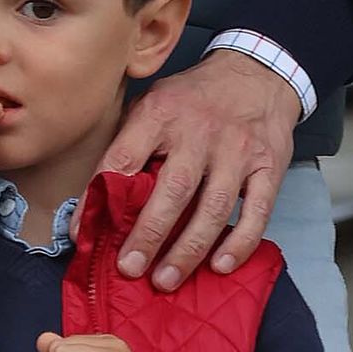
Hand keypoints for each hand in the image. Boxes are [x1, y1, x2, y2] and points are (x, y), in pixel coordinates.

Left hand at [91, 50, 300, 291]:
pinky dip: (240, 243)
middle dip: (148, 235)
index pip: (124, 158)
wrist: (257, 72)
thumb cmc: (195, 96)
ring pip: (212, 208)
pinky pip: (257, 212)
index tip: (83, 233)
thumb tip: (95, 195)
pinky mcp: (268, 167)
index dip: (100, 198)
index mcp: (161, 113)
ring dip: (188, 250)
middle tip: (130, 268)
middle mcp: (199, 132)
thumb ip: (129, 141)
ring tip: (165, 279)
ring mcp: (237, 151)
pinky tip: (220, 266)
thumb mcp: (153, 101)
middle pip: (172, 190)